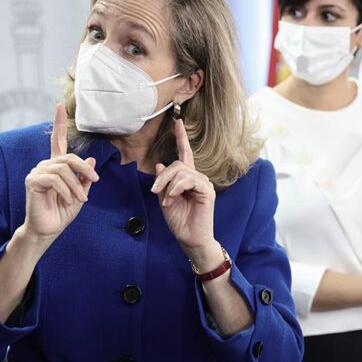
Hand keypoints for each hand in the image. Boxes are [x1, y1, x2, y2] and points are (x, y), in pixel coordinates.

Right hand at [21, 104, 98, 248]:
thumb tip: (92, 159)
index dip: (58, 122)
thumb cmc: (62, 212)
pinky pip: (54, 179)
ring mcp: (37, 172)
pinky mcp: (32, 181)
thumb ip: (85, 177)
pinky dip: (66, 190)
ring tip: (80, 199)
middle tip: (95, 181)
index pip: (57, 140)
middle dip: (85, 169)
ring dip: (76, 185)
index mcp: (56, 166)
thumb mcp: (80, 193)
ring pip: (63, 169)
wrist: (48, 229)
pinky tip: (69, 199)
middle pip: (69, 157)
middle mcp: (45, 165)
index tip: (60, 105)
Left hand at [151, 119, 216, 257]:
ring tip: (165, 199)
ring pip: (181, 171)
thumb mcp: (164, 199)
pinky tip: (173, 197)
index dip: (181, 138)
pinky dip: (177, 187)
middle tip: (155, 191)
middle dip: (162, 176)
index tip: (178, 122)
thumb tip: (160, 163)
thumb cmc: (179, 221)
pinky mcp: (207, 191)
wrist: (190, 239)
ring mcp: (203, 184)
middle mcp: (197, 178)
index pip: (184, 154)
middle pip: (177, 164)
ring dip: (168, 184)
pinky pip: (189, 180)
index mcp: (187, 179)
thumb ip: (162, 182)